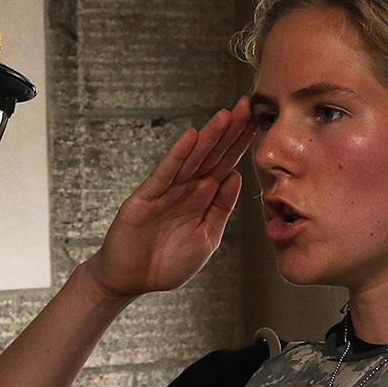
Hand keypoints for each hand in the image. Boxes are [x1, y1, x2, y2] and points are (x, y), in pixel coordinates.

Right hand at [80, 98, 254, 300]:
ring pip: (192, 159)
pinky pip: (165, 174)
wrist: (131, 280)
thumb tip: (237, 177)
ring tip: (226, 116)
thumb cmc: (167, 263)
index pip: (226, 164)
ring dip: (209, 137)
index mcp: (203, 198)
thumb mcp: (206, 237)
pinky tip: (190, 138)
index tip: (257, 121)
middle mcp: (186, 189)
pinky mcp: (146, 199)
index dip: (241, 143)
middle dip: (230, 131)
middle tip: (248, 105)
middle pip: (212, 155)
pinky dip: (177, 156)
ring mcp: (166, 191)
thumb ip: (221, 208)